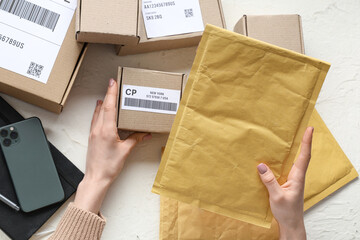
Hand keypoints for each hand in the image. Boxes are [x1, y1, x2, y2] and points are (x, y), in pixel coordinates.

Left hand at [74, 79, 151, 213]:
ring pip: (97, 112)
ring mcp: (93, 133)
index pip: (109, 107)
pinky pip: (95, 120)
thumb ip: (136, 139)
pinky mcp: (92, 137)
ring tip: (107, 94)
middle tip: (113, 84)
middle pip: (102, 107)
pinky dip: (98, 112)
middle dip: (108, 94)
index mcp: (107, 130)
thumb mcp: (126, 151)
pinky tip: (99, 110)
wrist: (97, 177)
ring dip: (102, 102)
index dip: (111, 93)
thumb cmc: (110, 166)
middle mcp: (98, 129)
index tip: (113, 83)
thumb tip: (145, 133)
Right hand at [257, 127, 313, 239]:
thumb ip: (269, 181)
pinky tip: (275, 157)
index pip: (304, 156)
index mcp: (297, 177)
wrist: (291, 224)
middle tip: (302, 128)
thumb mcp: (277, 196)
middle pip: (302, 155)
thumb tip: (261, 165)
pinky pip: (285, 167)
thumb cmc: (287, 212)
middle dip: (303, 141)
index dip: (307, 142)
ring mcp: (292, 179)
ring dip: (294, 149)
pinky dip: (283, 159)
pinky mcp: (286, 183)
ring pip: (294, 161)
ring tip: (289, 138)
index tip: (309, 129)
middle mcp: (297, 176)